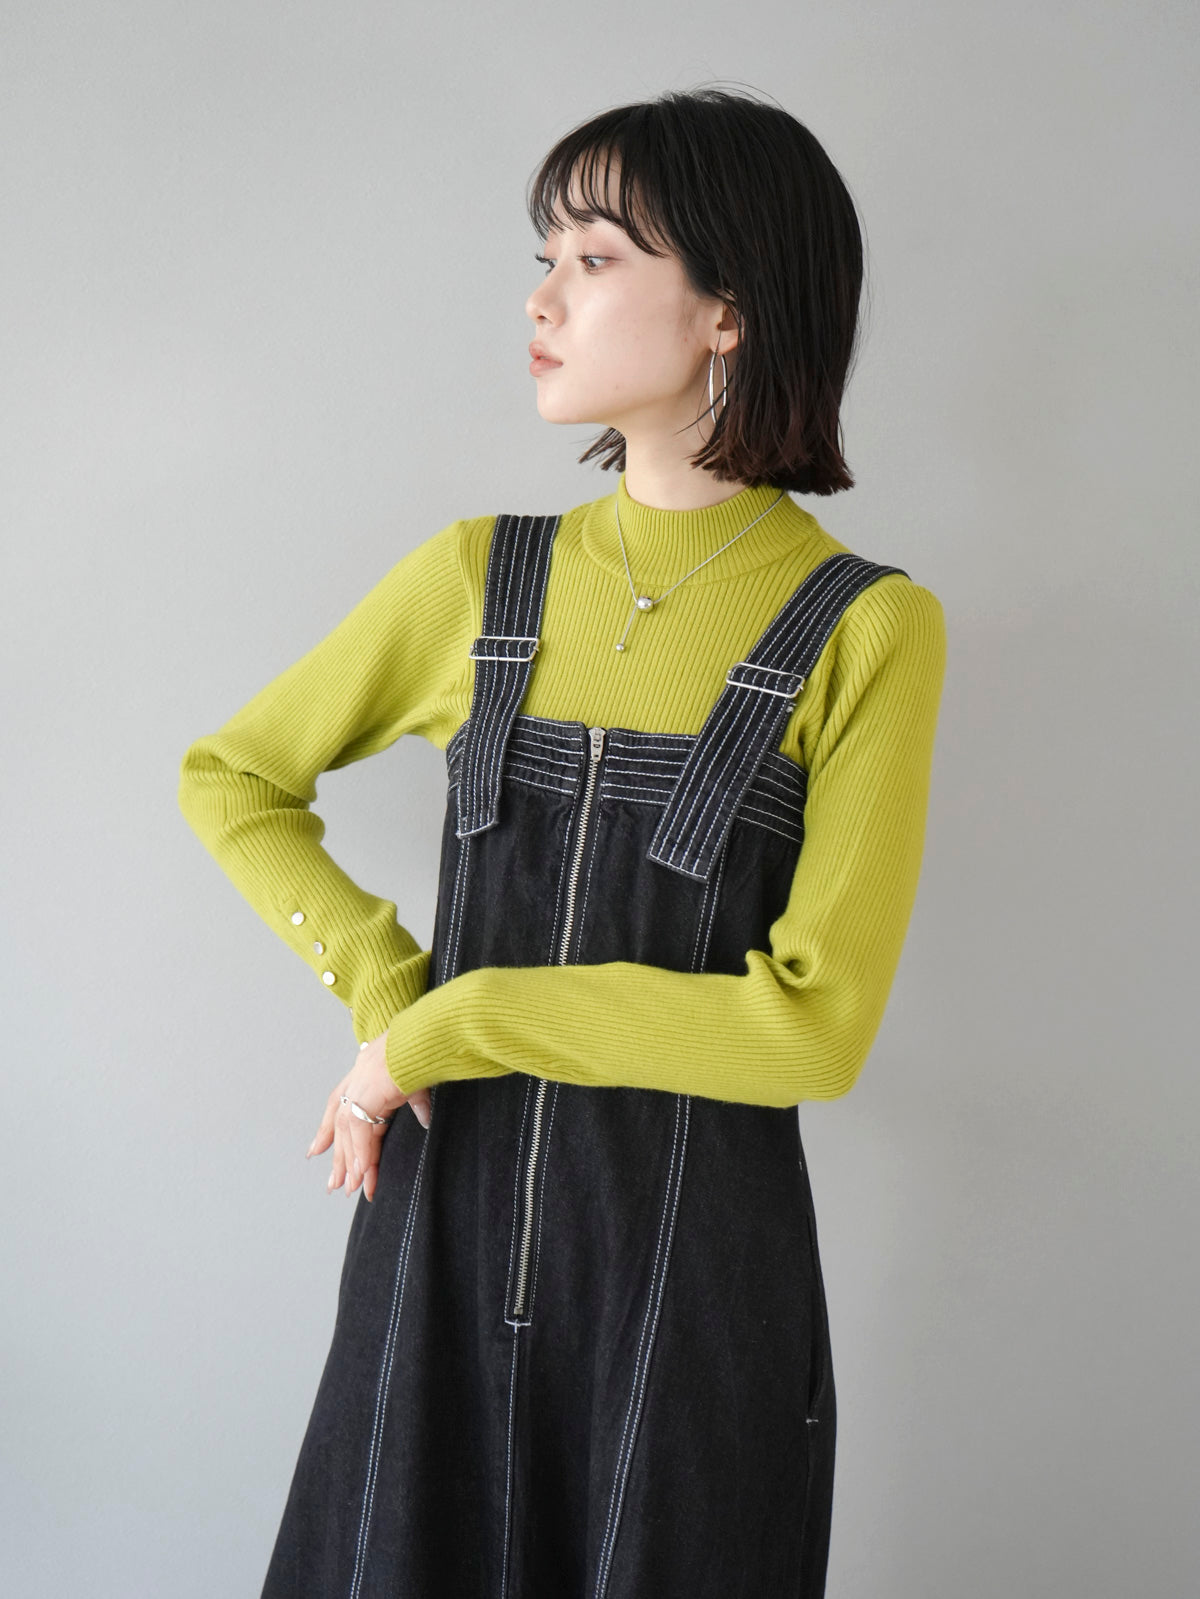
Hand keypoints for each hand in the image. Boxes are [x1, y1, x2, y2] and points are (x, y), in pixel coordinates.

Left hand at [306, 1029, 431, 1202]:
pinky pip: (361, 1130)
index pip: (342, 1106)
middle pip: (340, 1122)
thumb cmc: (427, 1051)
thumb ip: (418, 1103)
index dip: (329, 1130)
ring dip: (352, 1160)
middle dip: (339, 1154)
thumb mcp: (419, 1083)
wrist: (429, 1035)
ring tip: (353, 1186)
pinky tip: (365, 1172)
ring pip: (348, 1130)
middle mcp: (359, 1077)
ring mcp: (362, 1084)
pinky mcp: (369, 1093)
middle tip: (334, 1184)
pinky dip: (363, 1152)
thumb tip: (424, 1120)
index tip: (317, 1151)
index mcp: (367, 1072)